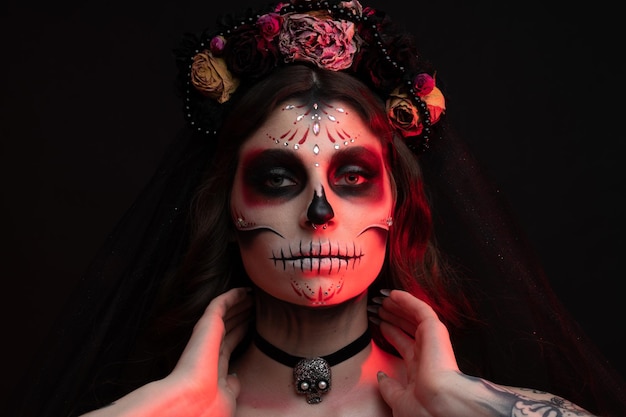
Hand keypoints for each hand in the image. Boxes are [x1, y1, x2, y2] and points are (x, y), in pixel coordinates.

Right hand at [166, 287, 252, 416]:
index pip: (230, 343)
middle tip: (256, 306)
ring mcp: (208, 335)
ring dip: (239, 304)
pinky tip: (244, 290)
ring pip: (226, 312)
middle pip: (229, 325)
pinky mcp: (208, 323)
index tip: (253, 326)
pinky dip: (232, 296)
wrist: (195, 400)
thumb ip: (232, 385)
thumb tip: (236, 377)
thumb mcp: (227, 397)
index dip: (241, 332)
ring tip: (253, 296)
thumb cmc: (210, 405)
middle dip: (241, 315)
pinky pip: (221, 303)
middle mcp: (209, 347)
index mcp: (214, 365)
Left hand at [373, 289, 461, 416]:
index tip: (377, 324)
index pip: (404, 345)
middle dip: (392, 317)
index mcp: (420, 370)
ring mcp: (432, 341)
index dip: (390, 333)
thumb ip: (389, 387)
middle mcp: (427, 354)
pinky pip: (420, 309)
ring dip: (398, 306)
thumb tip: (381, 375)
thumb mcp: (397, 400)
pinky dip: (407, 300)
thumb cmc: (421, 409)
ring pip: (413, 316)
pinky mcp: (435, 330)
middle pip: (407, 328)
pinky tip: (393, 294)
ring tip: (381, 299)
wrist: (438, 406)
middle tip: (377, 308)